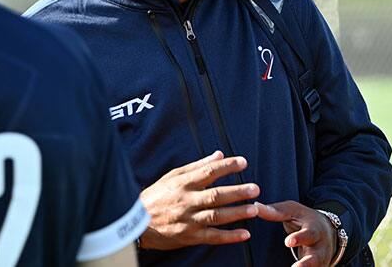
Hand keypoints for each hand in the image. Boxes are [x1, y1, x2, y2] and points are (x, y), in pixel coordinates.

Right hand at [138, 150, 259, 249]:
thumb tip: (219, 154)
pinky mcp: (189, 237)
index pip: (208, 172)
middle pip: (215, 195)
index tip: (243, 163)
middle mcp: (186, 201)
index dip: (226, 166)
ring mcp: (188, 220)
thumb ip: (197, 166)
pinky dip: (229, 237)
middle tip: (255, 188)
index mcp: (182, 184)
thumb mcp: (173, 176)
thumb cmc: (156, 196)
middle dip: (236, 192)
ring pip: (215, 216)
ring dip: (236, 213)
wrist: (137, 223)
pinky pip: (212, 237)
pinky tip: (244, 234)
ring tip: (254, 209)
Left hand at [255, 201, 336, 266]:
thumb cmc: (305, 220)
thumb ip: (276, 211)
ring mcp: (320, 260)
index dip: (299, 238)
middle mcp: (320, 247)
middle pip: (316, 257)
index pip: (309, 234)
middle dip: (307, 263)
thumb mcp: (294, 211)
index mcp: (315, 229)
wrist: (327, 231)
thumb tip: (255, 206)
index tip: (288, 242)